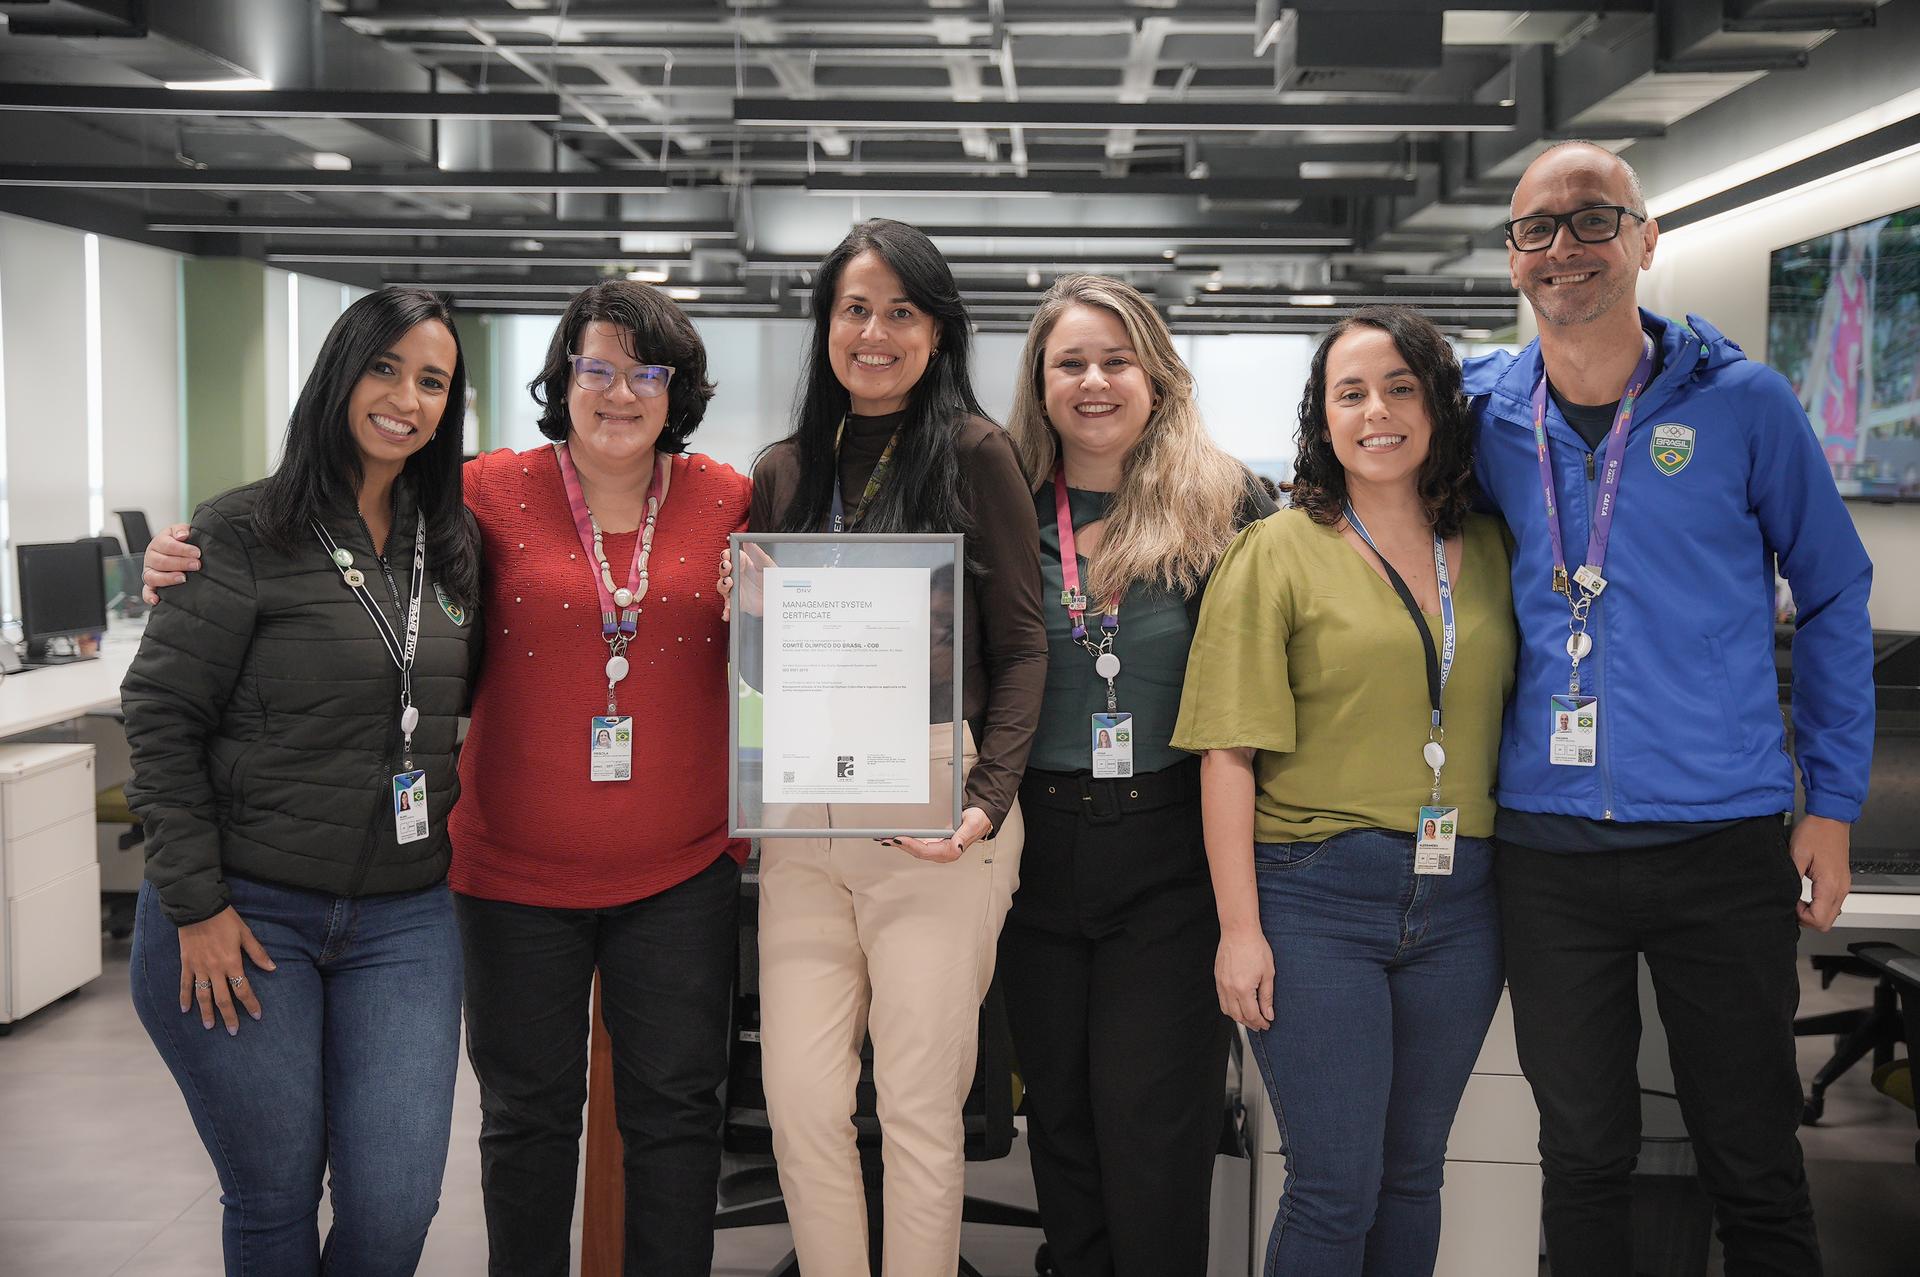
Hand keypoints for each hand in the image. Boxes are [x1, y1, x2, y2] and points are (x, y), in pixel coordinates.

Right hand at [141, 523, 198, 605]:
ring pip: (152, 576)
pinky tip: (156, 600)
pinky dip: (149, 596)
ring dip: (167, 578)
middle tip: (196, 565)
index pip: (166, 545)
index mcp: (158, 543)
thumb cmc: (182, 542)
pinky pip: (146, 592)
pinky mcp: (151, 585)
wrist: (181, 553)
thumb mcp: (182, 531)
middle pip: (160, 561)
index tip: (197, 553)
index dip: (182, 549)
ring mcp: (150, 572)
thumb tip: (182, 535)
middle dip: (180, 563)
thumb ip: (182, 530)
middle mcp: (151, 558)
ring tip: (183, 578)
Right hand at [177, 906, 274, 1034]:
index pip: (243, 989)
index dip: (251, 1004)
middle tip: (233, 1032)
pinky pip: (184, 985)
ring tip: (209, 1027)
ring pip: (203, 996)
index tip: (257, 1016)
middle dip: (229, 1016)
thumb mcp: (245, 934)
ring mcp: (199, 968)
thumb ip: (258, 953)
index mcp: (232, 963)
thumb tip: (272, 968)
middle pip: (223, 998)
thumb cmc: (225, 920)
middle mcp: (215, 970)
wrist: (198, 908)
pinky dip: (184, 998)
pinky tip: (184, 1010)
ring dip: (206, 1012)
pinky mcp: (186, 964)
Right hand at [716, 543, 772, 622]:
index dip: (726, 555)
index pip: (730, 557)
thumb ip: (757, 553)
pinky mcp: (738, 603)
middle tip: (727, 567)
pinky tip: (727, 612)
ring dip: (723, 585)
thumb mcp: (767, 565)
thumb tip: (748, 541)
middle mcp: (737, 576)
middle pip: (724, 570)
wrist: (780, 599)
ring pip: (722, 586)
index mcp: (743, 563)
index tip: (726, 555)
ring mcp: (736, 589)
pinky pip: (728, 606)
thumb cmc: (773, 579)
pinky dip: (726, 610)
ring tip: (729, 583)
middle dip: (723, 568)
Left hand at [889, 807, 993, 863]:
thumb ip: (964, 835)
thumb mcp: (972, 824)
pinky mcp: (935, 844)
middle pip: (917, 851)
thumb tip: (957, 846)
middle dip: (901, 845)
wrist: (981, 819)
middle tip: (885, 838)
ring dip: (900, 845)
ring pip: (915, 850)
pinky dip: (906, 842)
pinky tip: (896, 838)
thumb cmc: (978, 821)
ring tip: (885, 838)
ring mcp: (938, 849)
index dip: (911, 845)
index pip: (926, 850)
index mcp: (952, 850)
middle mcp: (943, 853)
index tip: (900, 839)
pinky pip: (918, 845)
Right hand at [1216, 925, 1274, 1029]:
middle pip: (1238, 1016)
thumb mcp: (1268, 973)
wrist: (1239, 931)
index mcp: (1243, 988)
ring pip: (1227, 1011)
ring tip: (1250, 1017)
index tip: (1267, 1024)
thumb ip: (1267, 996)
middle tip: (1260, 1024)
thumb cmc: (1255, 947)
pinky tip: (1238, 1005)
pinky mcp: (1217, 979)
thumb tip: (1268, 1013)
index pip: (1251, 1015)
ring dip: (1239, 1018)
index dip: (1260, 1022)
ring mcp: (1221, 984)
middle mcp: (1229, 989)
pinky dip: (1230, 1008)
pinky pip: (1221, 1000)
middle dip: (1250, 1023)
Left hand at [1792, 814, 1850, 930]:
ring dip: (1813, 913)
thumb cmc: (1815, 832)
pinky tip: (1806, 895)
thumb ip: (1792, 879)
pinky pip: (1832, 903)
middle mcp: (1841, 889)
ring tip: (1797, 899)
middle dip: (1807, 919)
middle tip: (1792, 904)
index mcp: (1830, 885)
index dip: (1800, 916)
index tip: (1789, 903)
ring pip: (1831, 915)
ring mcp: (1843, 886)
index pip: (1819, 920)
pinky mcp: (1842, 882)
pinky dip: (1819, 905)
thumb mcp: (1796, 855)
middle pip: (1826, 922)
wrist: (1830, 818)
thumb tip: (1786, 897)